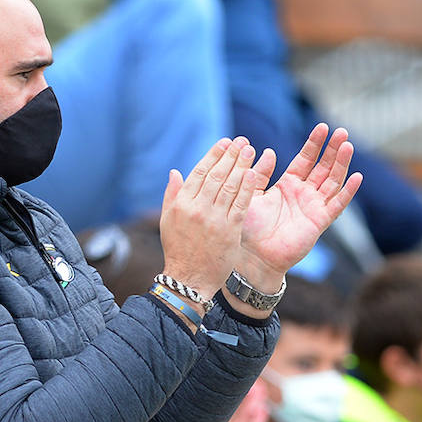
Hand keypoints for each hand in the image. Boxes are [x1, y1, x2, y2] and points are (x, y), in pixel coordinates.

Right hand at [159, 137, 273, 299]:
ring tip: (250, 151)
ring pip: (230, 187)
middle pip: (217, 175)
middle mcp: (197, 208)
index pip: (199, 172)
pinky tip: (254, 174)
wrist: (189, 279)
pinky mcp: (229, 231)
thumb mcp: (167, 221)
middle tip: (241, 141)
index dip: (213, 155)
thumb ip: (172, 195)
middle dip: (231, 155)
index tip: (225, 143)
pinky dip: (247, 188)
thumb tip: (175, 171)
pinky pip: (240, 205)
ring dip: (241, 166)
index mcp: (182, 204)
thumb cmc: (178, 250)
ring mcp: (214, 219)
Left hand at [236, 124, 361, 292]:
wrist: (254, 256)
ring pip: (332, 181)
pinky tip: (357, 177)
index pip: (305, 159)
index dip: (314, 144)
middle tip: (341, 131)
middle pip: (323, 167)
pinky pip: (337, 205)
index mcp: (288, 185)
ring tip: (347, 145)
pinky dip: (348, 191)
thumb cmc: (249, 227)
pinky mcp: (320, 222)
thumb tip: (268, 150)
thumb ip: (260, 173)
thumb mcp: (251, 193)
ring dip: (341, 164)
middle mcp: (304, 194)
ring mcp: (314, 207)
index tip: (322, 127)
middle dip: (332, 149)